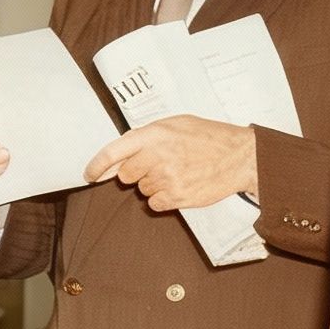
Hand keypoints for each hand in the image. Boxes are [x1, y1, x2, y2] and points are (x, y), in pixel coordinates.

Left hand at [86, 116, 257, 212]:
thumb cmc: (209, 137)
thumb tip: (122, 152)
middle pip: (126, 175)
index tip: (89, 174)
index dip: (97, 165)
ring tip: (178, 172)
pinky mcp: (176, 197)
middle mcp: (157, 156)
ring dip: (155, 184)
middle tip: (159, 165)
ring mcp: (166, 178)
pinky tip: (181, 185)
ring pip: (143, 190)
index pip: (113, 152)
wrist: (240, 156)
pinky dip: (164, 199)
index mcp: (154, 134)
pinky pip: (155, 204)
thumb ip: (147, 136)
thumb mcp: (177, 124)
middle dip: (137, 173)